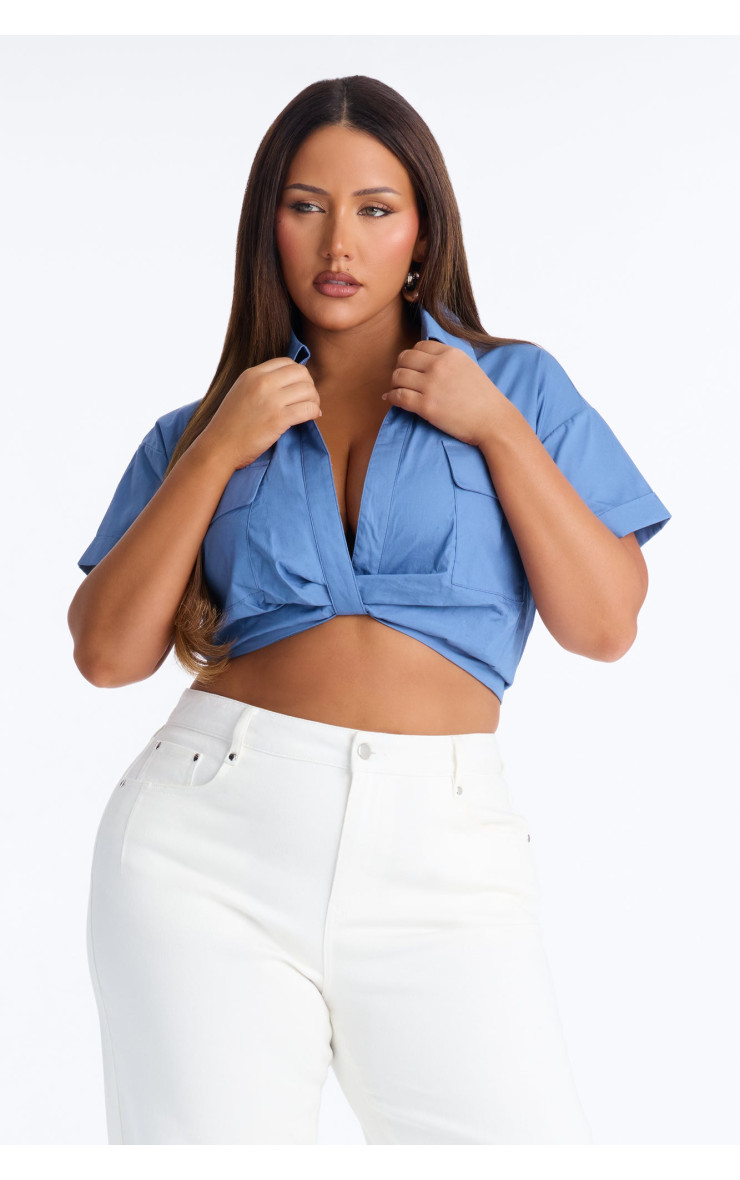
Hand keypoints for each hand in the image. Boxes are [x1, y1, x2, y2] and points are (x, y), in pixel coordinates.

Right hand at [199, 357, 320, 470]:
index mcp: (252, 374)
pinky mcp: (279, 419)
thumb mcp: (240, 391)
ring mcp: (271, 400)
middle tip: (308, 399)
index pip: (287, 362)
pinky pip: (308, 409)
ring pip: (308, 390)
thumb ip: (260, 383)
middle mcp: (263, 383)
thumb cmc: (229, 424)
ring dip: (314, 399)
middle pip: (301, 373)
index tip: (298, 387)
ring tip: (311, 409)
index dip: (298, 374)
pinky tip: (312, 416)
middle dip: (309, 385)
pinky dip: (314, 412)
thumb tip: (287, 383)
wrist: (219, 446)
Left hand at [381, 340, 503, 446]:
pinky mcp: (426, 406)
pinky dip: (391, 397)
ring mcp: (431, 385)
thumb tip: (427, 361)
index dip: (412, 357)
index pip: (420, 346)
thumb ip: (449, 361)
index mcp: (451, 354)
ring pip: (398, 376)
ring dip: (393, 383)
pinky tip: (391, 400)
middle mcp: (439, 366)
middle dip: (399, 367)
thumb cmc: (484, 399)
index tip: (411, 367)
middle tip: (400, 379)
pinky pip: (399, 397)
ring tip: (396, 389)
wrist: (493, 421)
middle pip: (404, 358)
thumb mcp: (469, 367)